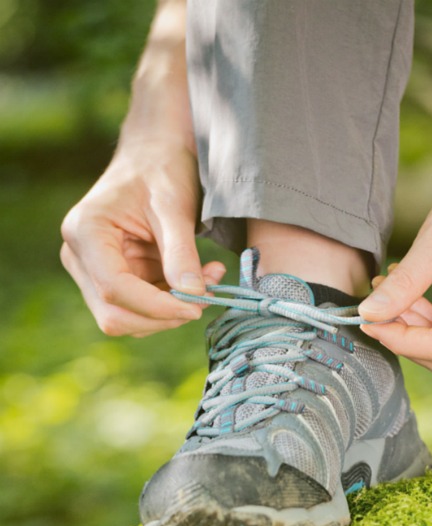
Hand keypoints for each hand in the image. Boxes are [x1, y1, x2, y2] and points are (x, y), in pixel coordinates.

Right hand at [60, 143, 224, 336]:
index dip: (156, 306)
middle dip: (163, 315)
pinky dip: (171, 305)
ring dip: (170, 313)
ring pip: (128, 319)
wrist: (154, 154)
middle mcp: (79, 257)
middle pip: (115, 314)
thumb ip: (181, 253)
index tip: (197, 305)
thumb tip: (192, 296)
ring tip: (208, 281)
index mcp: (85, 231)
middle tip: (207, 297)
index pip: (114, 288)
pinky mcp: (113, 280)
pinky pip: (140, 310)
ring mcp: (93, 272)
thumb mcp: (175, 206)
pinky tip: (196, 282)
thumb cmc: (160, 169)